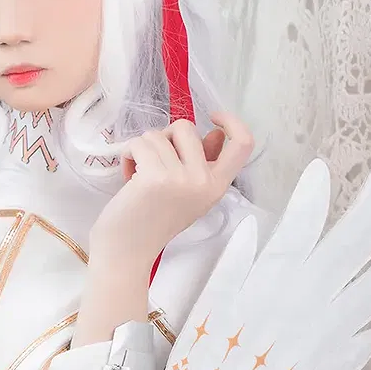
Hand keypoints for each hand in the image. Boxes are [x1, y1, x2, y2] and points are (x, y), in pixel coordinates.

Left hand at [88, 115, 253, 270]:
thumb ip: (203, 163)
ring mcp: (182, 179)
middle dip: (163, 137)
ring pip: (158, 134)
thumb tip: (214, 133)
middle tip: (153, 162)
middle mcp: (204, 182)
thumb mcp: (188, 193)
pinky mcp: (156, 177)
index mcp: (217, 186)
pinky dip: (128, 154)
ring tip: (137, 174)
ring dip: (142, 149)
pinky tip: (127, 175)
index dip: (232, 122)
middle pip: (187, 127)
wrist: (126, 253)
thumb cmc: (152, 221)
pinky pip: (140, 143)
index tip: (214, 116)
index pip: (243, 144)